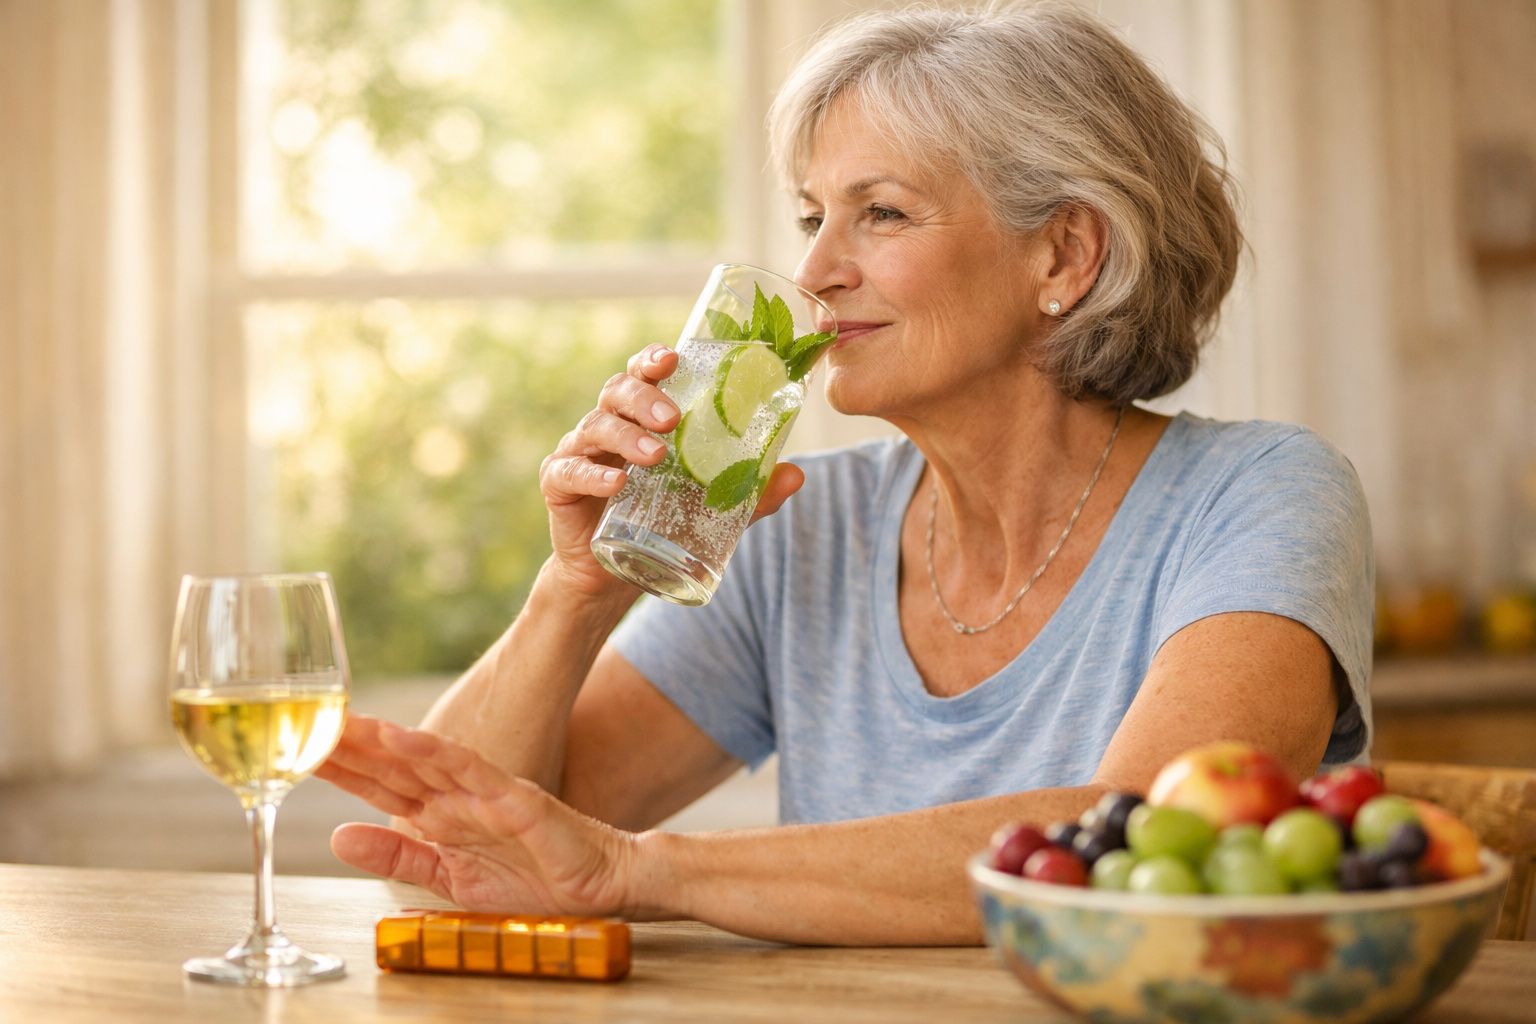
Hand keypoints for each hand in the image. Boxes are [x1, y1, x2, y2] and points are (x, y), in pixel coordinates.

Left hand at [317, 715, 645, 916]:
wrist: (599, 886)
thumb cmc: (535, 881)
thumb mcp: (450, 879)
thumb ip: (399, 857)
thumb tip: (339, 837)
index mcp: (441, 815)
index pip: (381, 786)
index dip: (343, 768)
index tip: (300, 750)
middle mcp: (456, 796)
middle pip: (393, 767)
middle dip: (350, 747)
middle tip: (304, 719)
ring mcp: (484, 792)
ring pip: (423, 760)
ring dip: (381, 742)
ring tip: (342, 723)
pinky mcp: (513, 795)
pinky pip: (468, 769)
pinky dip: (433, 753)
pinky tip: (400, 739)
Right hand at [538, 344, 804, 597]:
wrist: (613, 576)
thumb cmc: (661, 523)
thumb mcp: (712, 508)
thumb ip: (750, 492)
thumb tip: (797, 475)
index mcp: (640, 418)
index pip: (642, 375)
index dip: (652, 359)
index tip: (673, 357)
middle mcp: (607, 426)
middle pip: (617, 392)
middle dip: (645, 397)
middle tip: (674, 418)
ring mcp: (579, 453)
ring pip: (596, 427)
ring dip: (626, 437)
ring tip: (656, 455)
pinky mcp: (559, 486)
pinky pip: (568, 472)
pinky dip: (591, 476)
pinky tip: (615, 485)